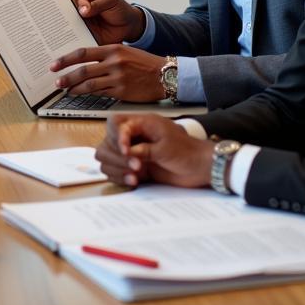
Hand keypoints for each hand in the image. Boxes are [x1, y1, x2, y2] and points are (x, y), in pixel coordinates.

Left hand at [49, 45, 165, 100]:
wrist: (165, 75)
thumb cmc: (144, 63)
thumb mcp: (125, 52)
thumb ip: (106, 55)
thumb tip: (85, 61)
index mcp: (113, 49)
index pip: (83, 53)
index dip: (66, 59)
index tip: (54, 65)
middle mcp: (114, 62)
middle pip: (83, 70)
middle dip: (66, 76)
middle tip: (56, 81)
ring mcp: (118, 78)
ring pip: (89, 84)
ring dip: (75, 88)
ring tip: (66, 90)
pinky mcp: (122, 91)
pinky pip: (100, 93)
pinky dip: (88, 94)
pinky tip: (82, 95)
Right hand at [71, 0, 144, 43]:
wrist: (129, 26)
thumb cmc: (121, 8)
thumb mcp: (112, 1)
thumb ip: (97, 4)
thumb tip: (82, 10)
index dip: (75, 3)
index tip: (81, 10)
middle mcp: (81, 8)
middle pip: (68, 11)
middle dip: (67, 16)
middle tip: (70, 22)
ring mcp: (82, 21)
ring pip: (70, 25)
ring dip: (69, 29)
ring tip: (70, 33)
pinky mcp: (84, 33)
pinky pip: (77, 36)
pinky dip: (75, 39)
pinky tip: (75, 43)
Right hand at [95, 114, 212, 188]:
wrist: (199, 167)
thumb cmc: (187, 151)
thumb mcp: (166, 148)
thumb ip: (144, 149)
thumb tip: (126, 152)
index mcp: (141, 123)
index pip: (115, 123)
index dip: (117, 137)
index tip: (127, 152)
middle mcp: (133, 136)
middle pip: (106, 142)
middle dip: (117, 157)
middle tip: (136, 166)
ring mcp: (131, 152)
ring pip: (106, 157)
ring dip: (116, 168)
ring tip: (135, 175)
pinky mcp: (132, 167)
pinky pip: (113, 171)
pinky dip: (120, 178)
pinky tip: (134, 181)